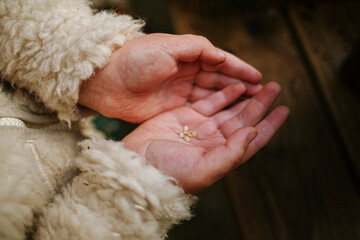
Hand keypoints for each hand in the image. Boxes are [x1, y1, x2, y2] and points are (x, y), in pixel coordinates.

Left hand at [78, 33, 262, 122]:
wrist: (104, 82)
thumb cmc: (133, 60)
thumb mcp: (167, 47)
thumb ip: (197, 48)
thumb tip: (223, 57)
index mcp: (187, 54)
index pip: (220, 62)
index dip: (240, 70)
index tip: (259, 78)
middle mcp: (186, 72)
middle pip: (220, 79)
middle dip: (241, 86)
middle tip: (262, 95)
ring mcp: (180, 91)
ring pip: (212, 95)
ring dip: (231, 100)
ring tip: (251, 106)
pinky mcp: (172, 108)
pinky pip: (199, 108)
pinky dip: (214, 111)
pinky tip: (227, 116)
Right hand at [122, 82, 288, 192]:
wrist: (137, 163)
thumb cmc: (168, 172)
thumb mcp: (203, 169)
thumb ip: (232, 154)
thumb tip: (253, 133)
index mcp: (222, 155)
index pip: (253, 139)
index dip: (270, 125)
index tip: (285, 110)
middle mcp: (215, 141)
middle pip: (244, 119)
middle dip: (261, 104)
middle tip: (275, 87)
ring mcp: (201, 127)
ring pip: (230, 109)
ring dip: (245, 96)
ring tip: (261, 83)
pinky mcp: (186, 115)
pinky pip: (210, 102)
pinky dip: (224, 94)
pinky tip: (236, 85)